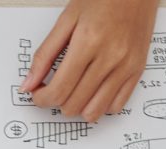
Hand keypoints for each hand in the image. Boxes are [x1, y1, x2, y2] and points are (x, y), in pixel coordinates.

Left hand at [22, 0, 160, 122]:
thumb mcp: (67, 19)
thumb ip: (45, 54)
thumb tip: (29, 83)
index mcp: (88, 42)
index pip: (59, 90)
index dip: (42, 99)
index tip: (38, 94)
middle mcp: (109, 57)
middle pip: (74, 104)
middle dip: (56, 102)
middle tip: (52, 89)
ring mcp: (126, 67)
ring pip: (94, 112)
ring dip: (77, 108)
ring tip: (72, 92)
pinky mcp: (137, 71)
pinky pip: (116, 106)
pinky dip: (100, 106)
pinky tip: (92, 92)